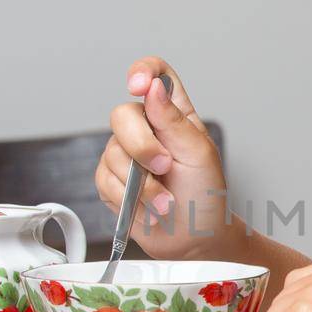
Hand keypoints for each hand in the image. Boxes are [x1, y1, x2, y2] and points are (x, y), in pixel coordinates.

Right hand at [95, 56, 238, 259]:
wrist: (194, 239)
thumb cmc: (205, 195)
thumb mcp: (199, 154)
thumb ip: (174, 120)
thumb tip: (152, 88)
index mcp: (172, 113)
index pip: (155, 74)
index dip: (142, 71)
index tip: (138, 86)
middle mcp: (146, 128)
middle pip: (122, 115)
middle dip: (142, 147)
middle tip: (165, 168)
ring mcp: (126, 154)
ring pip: (113, 153)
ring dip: (142, 184)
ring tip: (165, 201)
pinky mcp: (111, 180)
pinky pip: (105, 180)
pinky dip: (129, 199)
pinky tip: (150, 209)